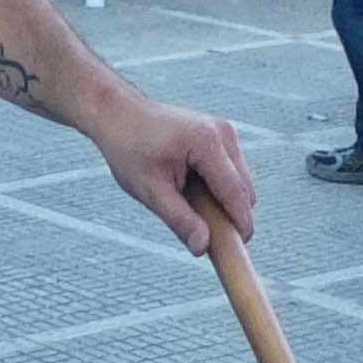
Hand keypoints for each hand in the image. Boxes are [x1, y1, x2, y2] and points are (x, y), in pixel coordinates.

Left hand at [95, 96, 257, 252]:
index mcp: (207, 143)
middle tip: (210, 239)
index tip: (240, 249)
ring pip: (240, 180)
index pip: (234, 192)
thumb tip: (203, 248)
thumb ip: (179, 219)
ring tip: (195, 213)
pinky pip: (232, 171)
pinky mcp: (221, 134)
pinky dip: (220, 187)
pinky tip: (195, 195)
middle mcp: (223, 133)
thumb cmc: (130, 149)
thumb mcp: (150, 190)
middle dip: (232, 214)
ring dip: (226, 201)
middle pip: (242, 188)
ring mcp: (225, 131)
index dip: (240, 223)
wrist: (119, 114)